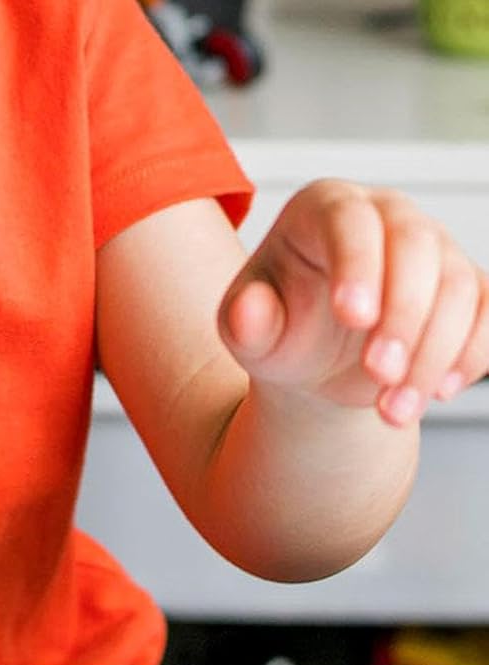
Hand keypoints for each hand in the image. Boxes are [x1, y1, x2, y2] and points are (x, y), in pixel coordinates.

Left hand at [218, 180, 488, 426]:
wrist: (313, 361)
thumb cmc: (279, 331)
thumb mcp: (248, 333)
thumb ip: (244, 322)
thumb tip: (247, 313)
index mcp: (323, 208)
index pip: (349, 222)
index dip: (358, 265)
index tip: (354, 317)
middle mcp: (386, 215)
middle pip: (415, 248)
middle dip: (403, 316)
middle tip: (379, 375)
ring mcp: (433, 246)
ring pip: (457, 285)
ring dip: (433, 353)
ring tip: (394, 411)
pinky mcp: (463, 284)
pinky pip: (486, 309)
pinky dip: (471, 352)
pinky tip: (440, 392)